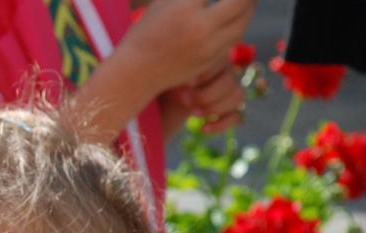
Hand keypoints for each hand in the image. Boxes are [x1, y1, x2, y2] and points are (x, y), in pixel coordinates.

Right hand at [120, 0, 255, 94]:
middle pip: (240, 1)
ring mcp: (208, 46)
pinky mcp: (211, 60)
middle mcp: (200, 27)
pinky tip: (237, 15)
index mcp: (184, 8)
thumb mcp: (161, 3)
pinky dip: (239, 22)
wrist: (137, 73)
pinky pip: (234, 36)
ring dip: (248, 6)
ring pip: (242, 20)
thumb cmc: (145, 34)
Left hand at [161, 63, 246, 135]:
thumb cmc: (169, 82)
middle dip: (206, 95)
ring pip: (237, 97)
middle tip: (184, 100)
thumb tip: (188, 81)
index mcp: (214, 59)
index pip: (222, 63)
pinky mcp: (228, 109)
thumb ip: (182, 71)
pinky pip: (236, 116)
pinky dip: (221, 124)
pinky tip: (203, 129)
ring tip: (193, 113)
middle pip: (230, 82)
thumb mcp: (172, 74)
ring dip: (214, 108)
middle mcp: (226, 72)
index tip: (186, 84)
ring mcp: (230, 91)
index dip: (205, 76)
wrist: (168, 98)